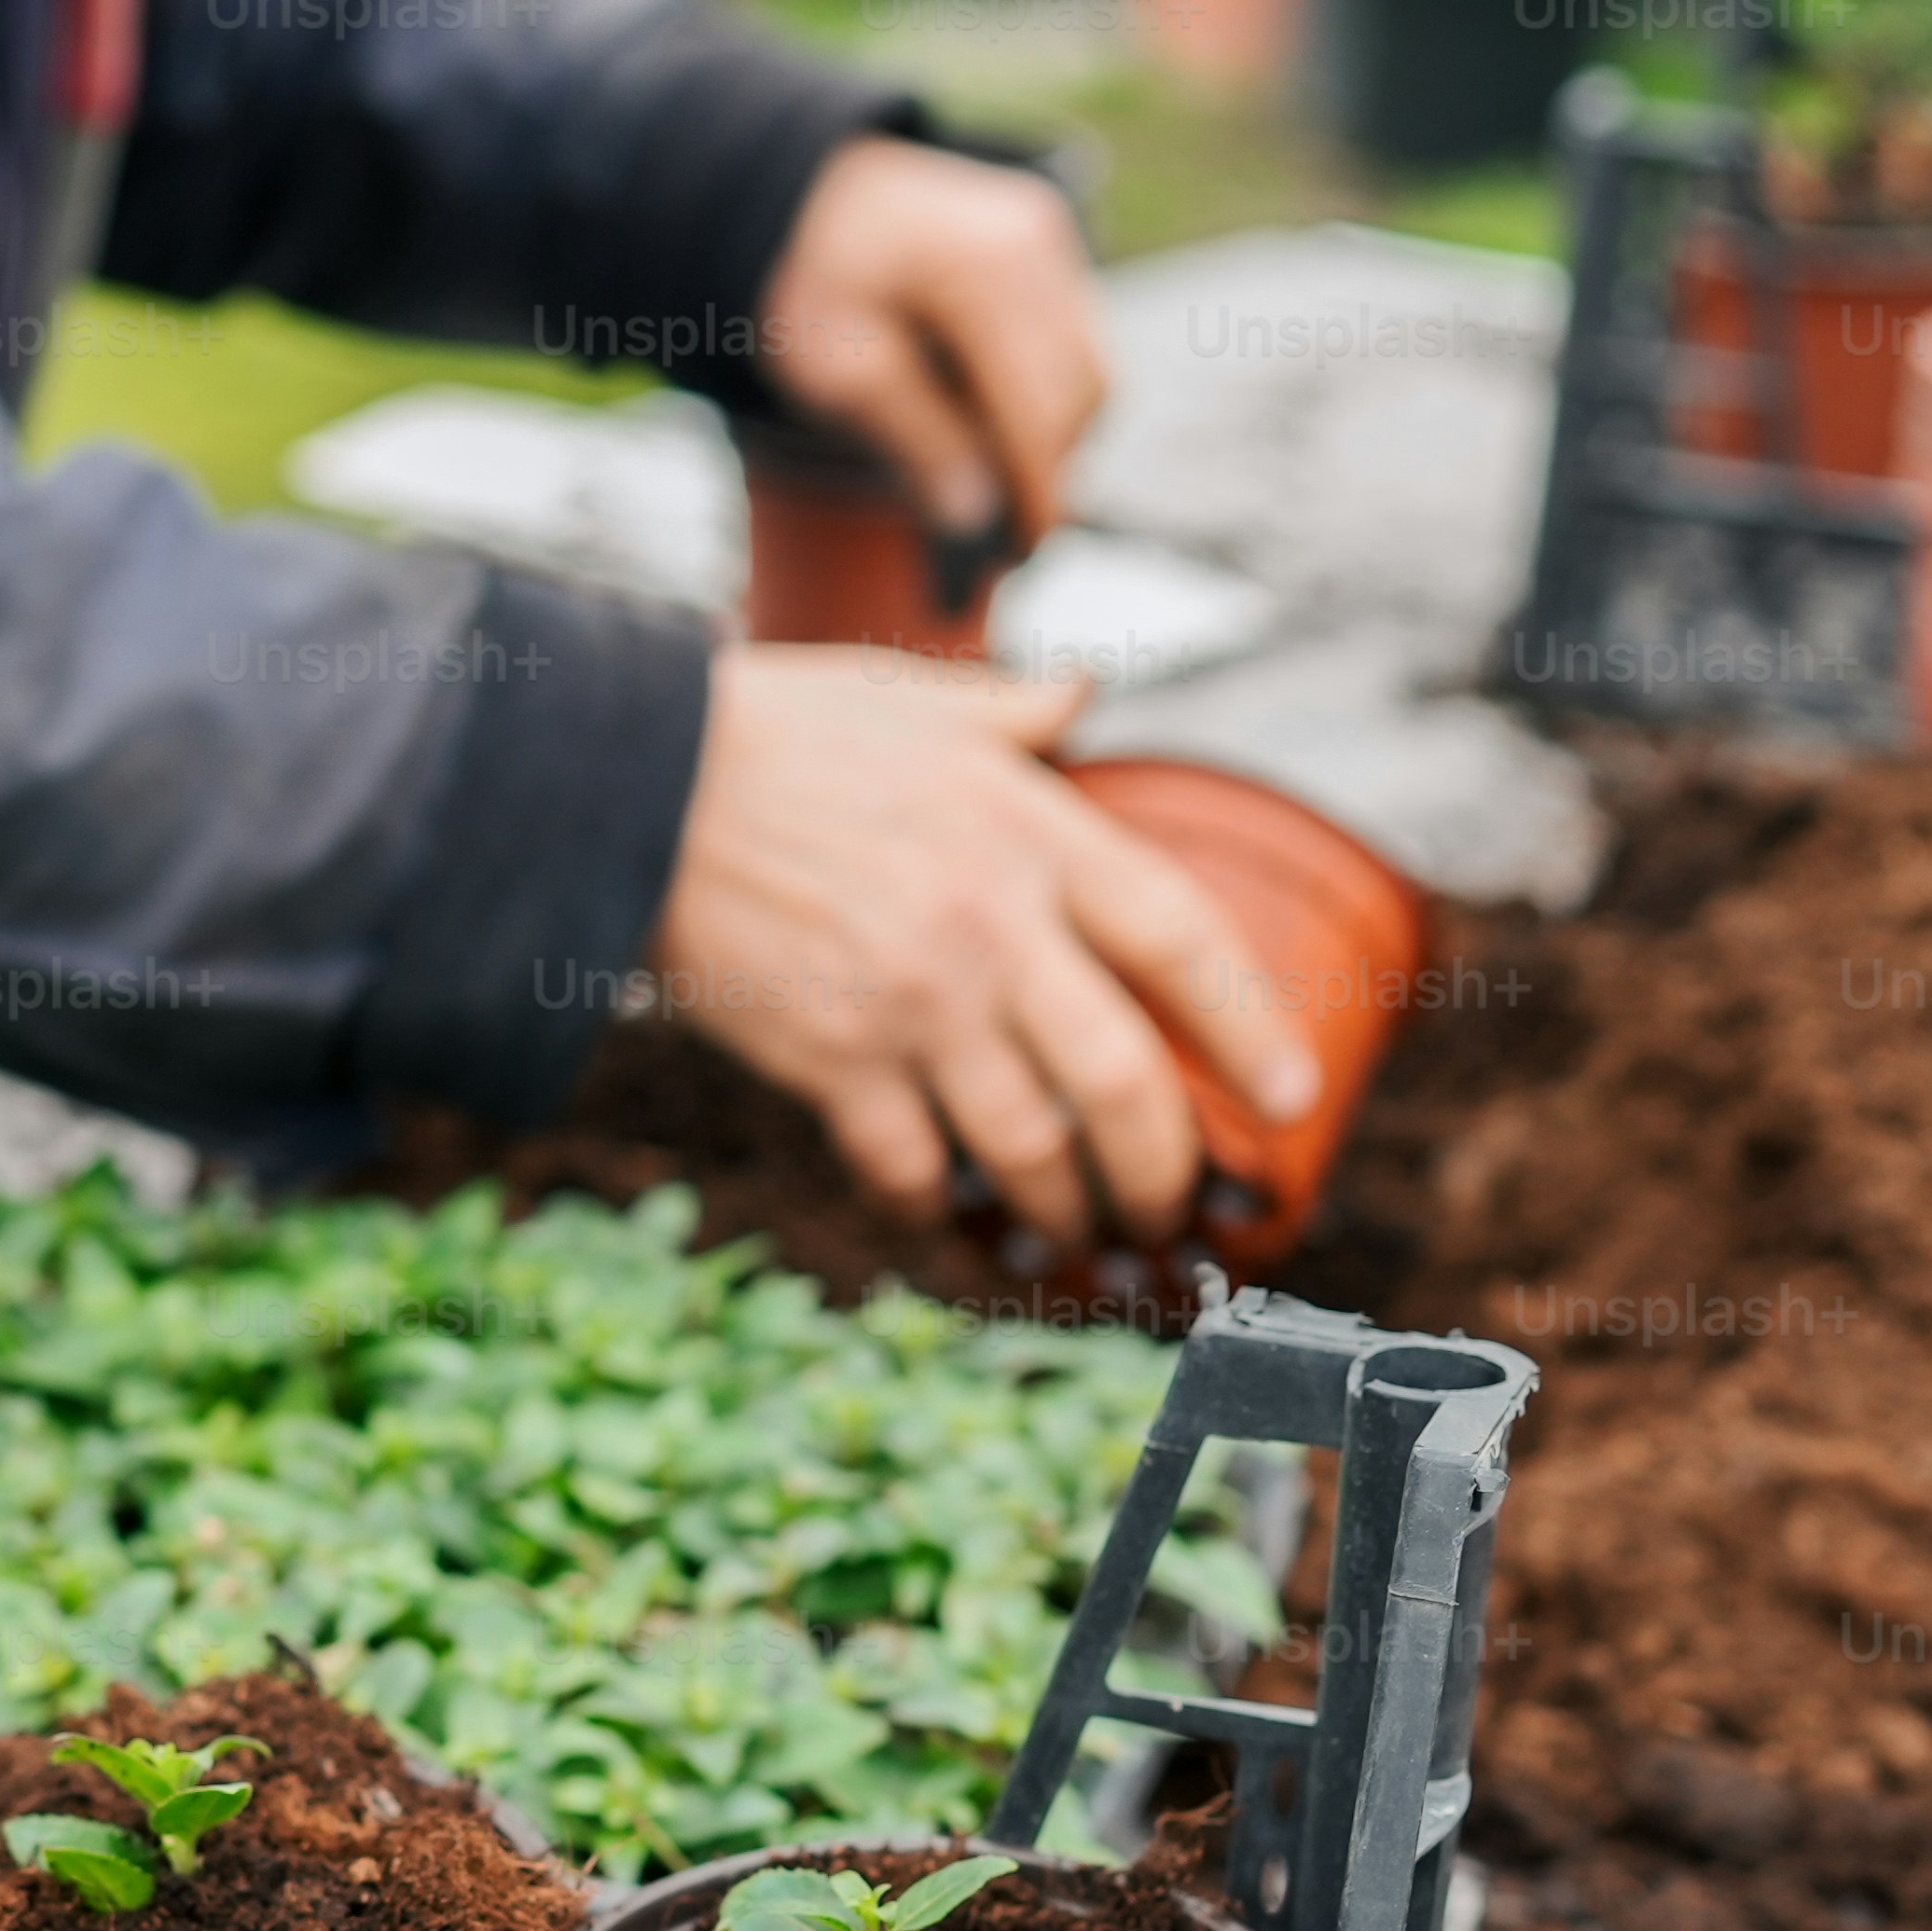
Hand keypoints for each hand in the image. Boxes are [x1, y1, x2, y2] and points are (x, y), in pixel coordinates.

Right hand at [646, 647, 1323, 1252]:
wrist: (637, 783)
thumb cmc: (778, 731)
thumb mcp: (917, 699)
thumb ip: (1017, 713)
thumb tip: (1082, 695)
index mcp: (1032, 835)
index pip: (1183, 943)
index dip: (1253, 1033)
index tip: (1294, 1100)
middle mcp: (992, 929)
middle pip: (1123, 1082)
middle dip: (1164, 1168)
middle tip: (1174, 1207)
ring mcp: (913, 1004)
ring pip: (1031, 1146)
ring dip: (1069, 1209)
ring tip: (1083, 1234)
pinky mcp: (830, 1060)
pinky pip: (914, 1167)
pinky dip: (945, 1208)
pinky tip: (957, 1218)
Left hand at [758, 136, 1107, 550]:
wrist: (799, 188)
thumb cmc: (808, 276)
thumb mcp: (838, 368)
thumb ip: (915, 438)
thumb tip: (976, 516)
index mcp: (980, 269)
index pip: (1040, 404)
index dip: (1038, 488)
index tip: (1022, 550)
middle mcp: (1033, 244)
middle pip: (1081, 388)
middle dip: (1051, 466)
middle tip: (1004, 532)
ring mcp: (1048, 237)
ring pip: (1089, 366)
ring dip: (1056, 430)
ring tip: (999, 480)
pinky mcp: (1047, 242)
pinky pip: (1073, 335)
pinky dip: (1049, 388)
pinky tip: (998, 420)